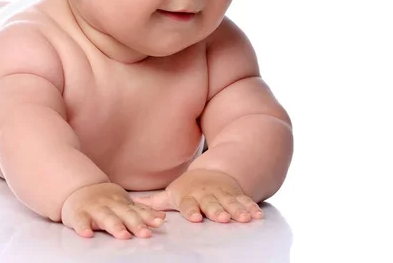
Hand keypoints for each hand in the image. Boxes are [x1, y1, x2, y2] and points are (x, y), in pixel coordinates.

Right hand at [61, 183, 165, 238]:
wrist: (79, 189)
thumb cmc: (105, 200)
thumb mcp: (124, 203)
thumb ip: (141, 211)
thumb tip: (162, 218)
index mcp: (122, 202)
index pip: (137, 210)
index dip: (148, 216)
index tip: (159, 222)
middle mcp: (110, 204)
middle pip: (124, 214)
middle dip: (136, 223)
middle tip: (145, 233)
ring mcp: (94, 209)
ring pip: (105, 217)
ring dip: (115, 226)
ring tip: (123, 236)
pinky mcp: (78, 214)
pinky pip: (80, 221)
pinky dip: (83, 227)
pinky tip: (87, 234)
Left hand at [133, 169, 262, 223]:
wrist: (213, 172)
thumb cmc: (189, 188)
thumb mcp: (172, 193)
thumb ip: (156, 203)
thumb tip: (134, 206)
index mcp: (190, 196)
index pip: (189, 204)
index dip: (191, 210)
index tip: (194, 217)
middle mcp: (207, 195)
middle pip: (211, 204)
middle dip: (216, 210)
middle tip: (221, 218)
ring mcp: (223, 195)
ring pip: (230, 203)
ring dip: (237, 211)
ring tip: (244, 219)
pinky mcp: (236, 195)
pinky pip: (245, 202)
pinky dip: (251, 208)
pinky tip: (258, 216)